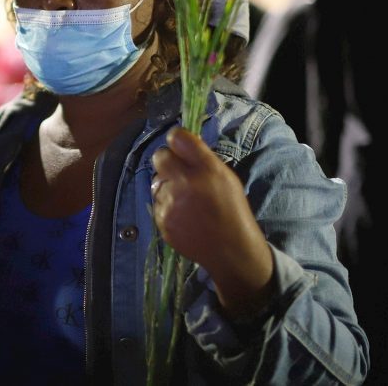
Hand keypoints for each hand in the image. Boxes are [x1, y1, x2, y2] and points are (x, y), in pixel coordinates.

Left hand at [151, 127, 273, 319]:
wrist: (231, 249)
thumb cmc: (231, 210)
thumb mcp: (226, 178)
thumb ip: (202, 159)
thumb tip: (180, 142)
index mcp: (206, 169)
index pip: (177, 138)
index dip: (177, 139)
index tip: (179, 145)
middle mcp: (185, 182)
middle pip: (159, 156)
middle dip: (167, 161)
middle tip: (179, 172)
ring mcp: (170, 203)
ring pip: (156, 181)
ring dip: (166, 186)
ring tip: (185, 200)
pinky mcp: (162, 220)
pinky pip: (157, 203)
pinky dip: (166, 206)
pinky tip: (183, 215)